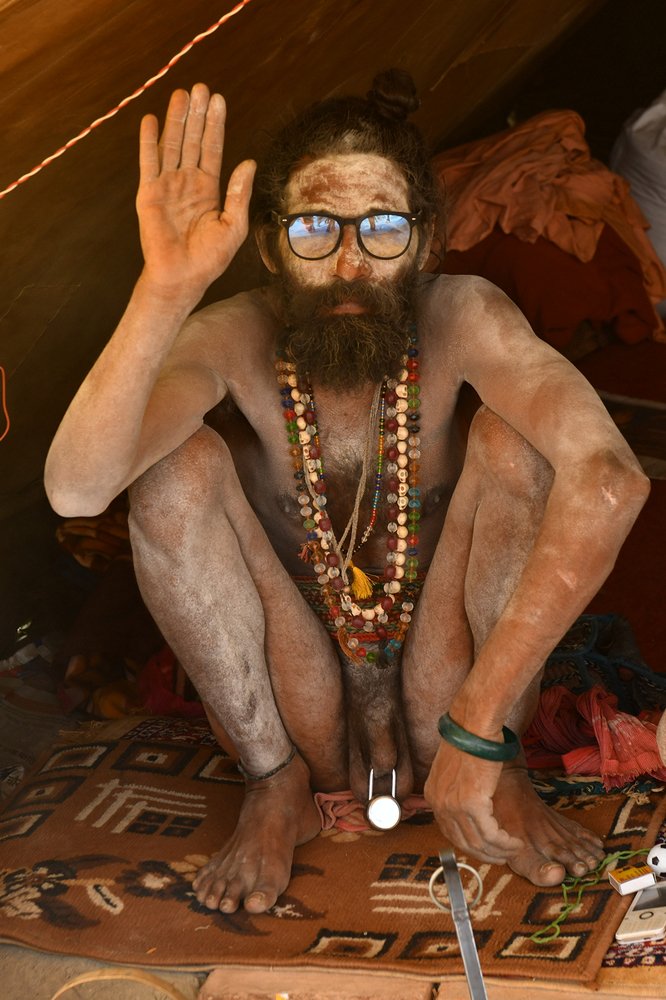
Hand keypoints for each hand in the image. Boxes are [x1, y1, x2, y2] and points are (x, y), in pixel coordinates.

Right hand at [136, 83, 255, 300]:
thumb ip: (239, 193)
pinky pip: (149, 162)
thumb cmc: (210, 258)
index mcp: (208, 189)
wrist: (183, 276)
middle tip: (201, 87)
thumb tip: (248, 162)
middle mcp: (187, 183)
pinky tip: (152, 119)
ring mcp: (167, 186)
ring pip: (172, 145)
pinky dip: (149, 141)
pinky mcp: (149, 193)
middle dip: (197, 115)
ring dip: (176, 120)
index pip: (212, 149)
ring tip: (182, 94)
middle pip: (192, 141)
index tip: (219, 100)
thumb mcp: (234, 225)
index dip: (215, 125)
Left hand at [424, 739, 524, 863]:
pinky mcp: (472, 804)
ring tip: (514, 848)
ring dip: (499, 851)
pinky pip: (490, 835)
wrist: (474, 725)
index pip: (450, 832)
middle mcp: (439, 804)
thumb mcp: (456, 769)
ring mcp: (453, 806)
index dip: (471, 844)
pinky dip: (504, 843)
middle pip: (462, 842)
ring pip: (478, 843)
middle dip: (485, 853)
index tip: (487, 847)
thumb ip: (458, 789)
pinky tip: (515, 842)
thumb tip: (471, 805)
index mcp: (433, 796)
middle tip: (503, 855)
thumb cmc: (470, 740)